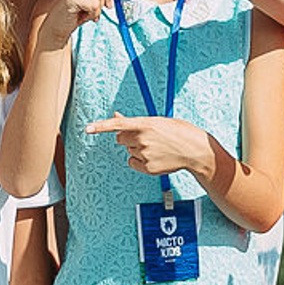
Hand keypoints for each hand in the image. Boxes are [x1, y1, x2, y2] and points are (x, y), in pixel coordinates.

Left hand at [85, 115, 209, 181]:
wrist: (195, 150)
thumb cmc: (178, 132)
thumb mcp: (158, 121)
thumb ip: (135, 121)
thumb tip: (116, 116)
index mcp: (146, 124)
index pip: (118, 125)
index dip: (101, 126)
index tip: (88, 128)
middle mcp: (143, 139)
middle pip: (121, 139)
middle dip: (128, 137)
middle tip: (145, 137)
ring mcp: (145, 154)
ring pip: (129, 151)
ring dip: (137, 148)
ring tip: (157, 148)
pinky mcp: (147, 168)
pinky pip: (133, 163)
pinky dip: (140, 161)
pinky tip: (155, 157)